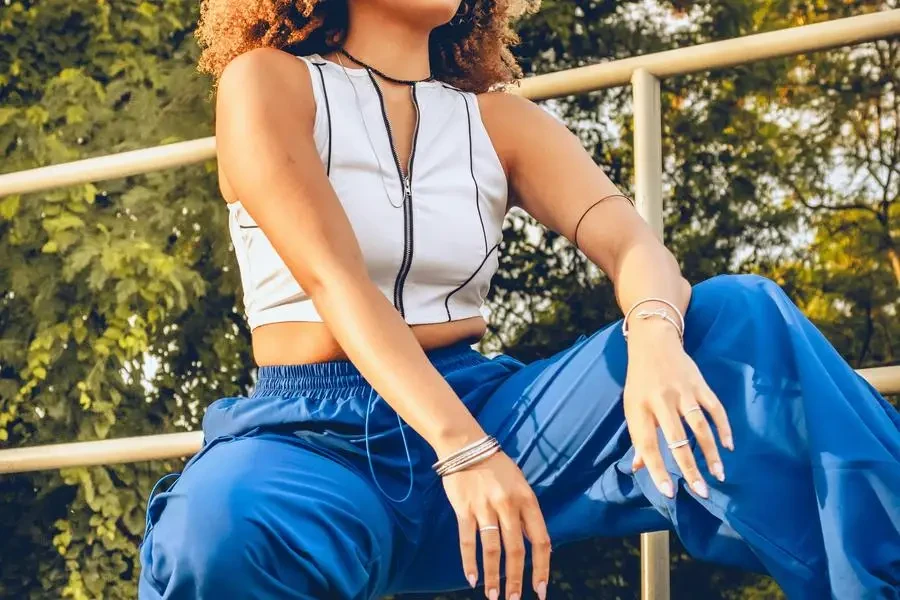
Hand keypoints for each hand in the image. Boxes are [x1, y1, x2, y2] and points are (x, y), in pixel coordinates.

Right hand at [441, 452, 550, 599]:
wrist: (466, 445)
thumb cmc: (497, 467)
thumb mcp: (520, 484)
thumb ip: (527, 514)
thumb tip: (537, 546)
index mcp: (527, 500)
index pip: (540, 540)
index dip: (542, 568)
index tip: (540, 590)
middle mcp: (508, 505)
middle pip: (516, 551)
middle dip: (516, 580)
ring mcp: (485, 507)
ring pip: (492, 550)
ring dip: (493, 577)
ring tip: (493, 597)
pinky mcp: (464, 508)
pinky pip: (468, 540)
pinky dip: (469, 562)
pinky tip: (472, 579)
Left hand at [624, 320, 732, 498]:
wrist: (653, 343)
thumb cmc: (640, 381)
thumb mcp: (631, 406)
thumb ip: (638, 437)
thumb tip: (639, 468)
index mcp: (639, 408)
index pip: (647, 444)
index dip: (657, 469)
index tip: (669, 492)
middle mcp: (660, 401)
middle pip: (676, 439)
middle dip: (689, 468)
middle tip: (701, 492)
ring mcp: (682, 391)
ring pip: (699, 426)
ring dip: (711, 452)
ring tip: (718, 475)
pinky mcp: (699, 384)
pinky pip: (715, 408)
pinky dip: (724, 428)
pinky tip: (729, 446)